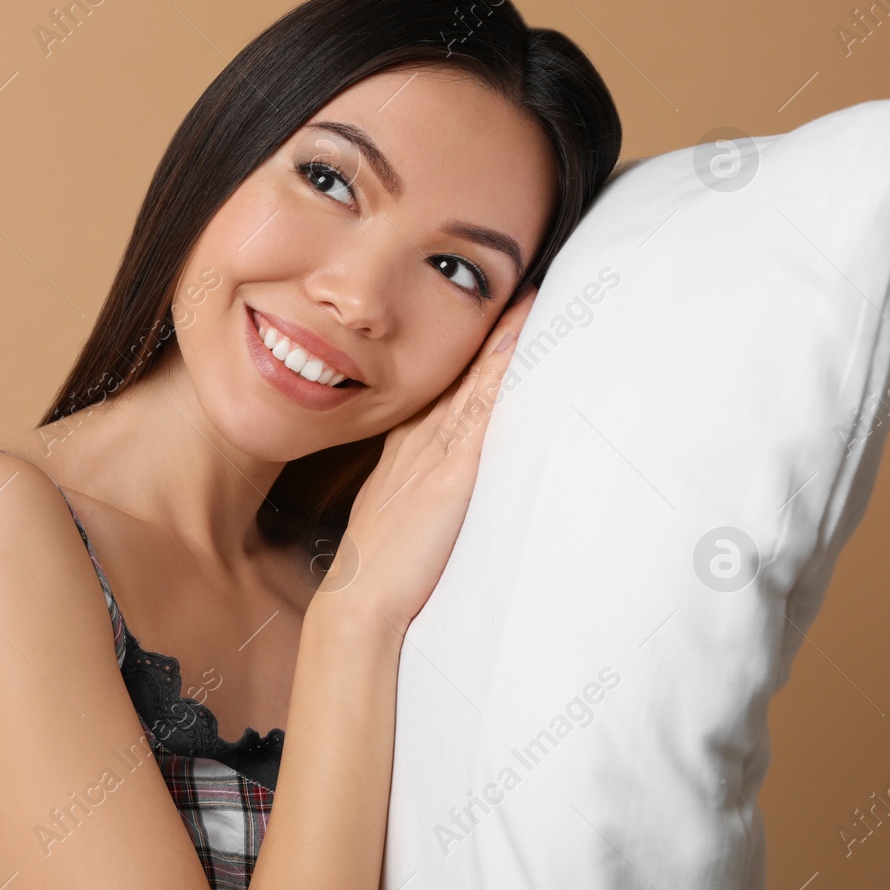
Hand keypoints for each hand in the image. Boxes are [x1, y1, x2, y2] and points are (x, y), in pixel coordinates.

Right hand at [329, 287, 537, 630]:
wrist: (359, 607)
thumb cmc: (383, 574)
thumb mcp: (403, 516)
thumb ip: (430, 489)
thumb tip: (456, 479)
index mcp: (407, 450)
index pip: (446, 387)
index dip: (474, 349)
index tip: (500, 312)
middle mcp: (420, 442)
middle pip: (461, 374)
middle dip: (490, 329)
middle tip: (519, 283)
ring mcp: (433, 455)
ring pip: (473, 385)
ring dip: (500, 340)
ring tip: (530, 296)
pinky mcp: (448, 477)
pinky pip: (480, 415)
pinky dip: (498, 377)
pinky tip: (518, 348)